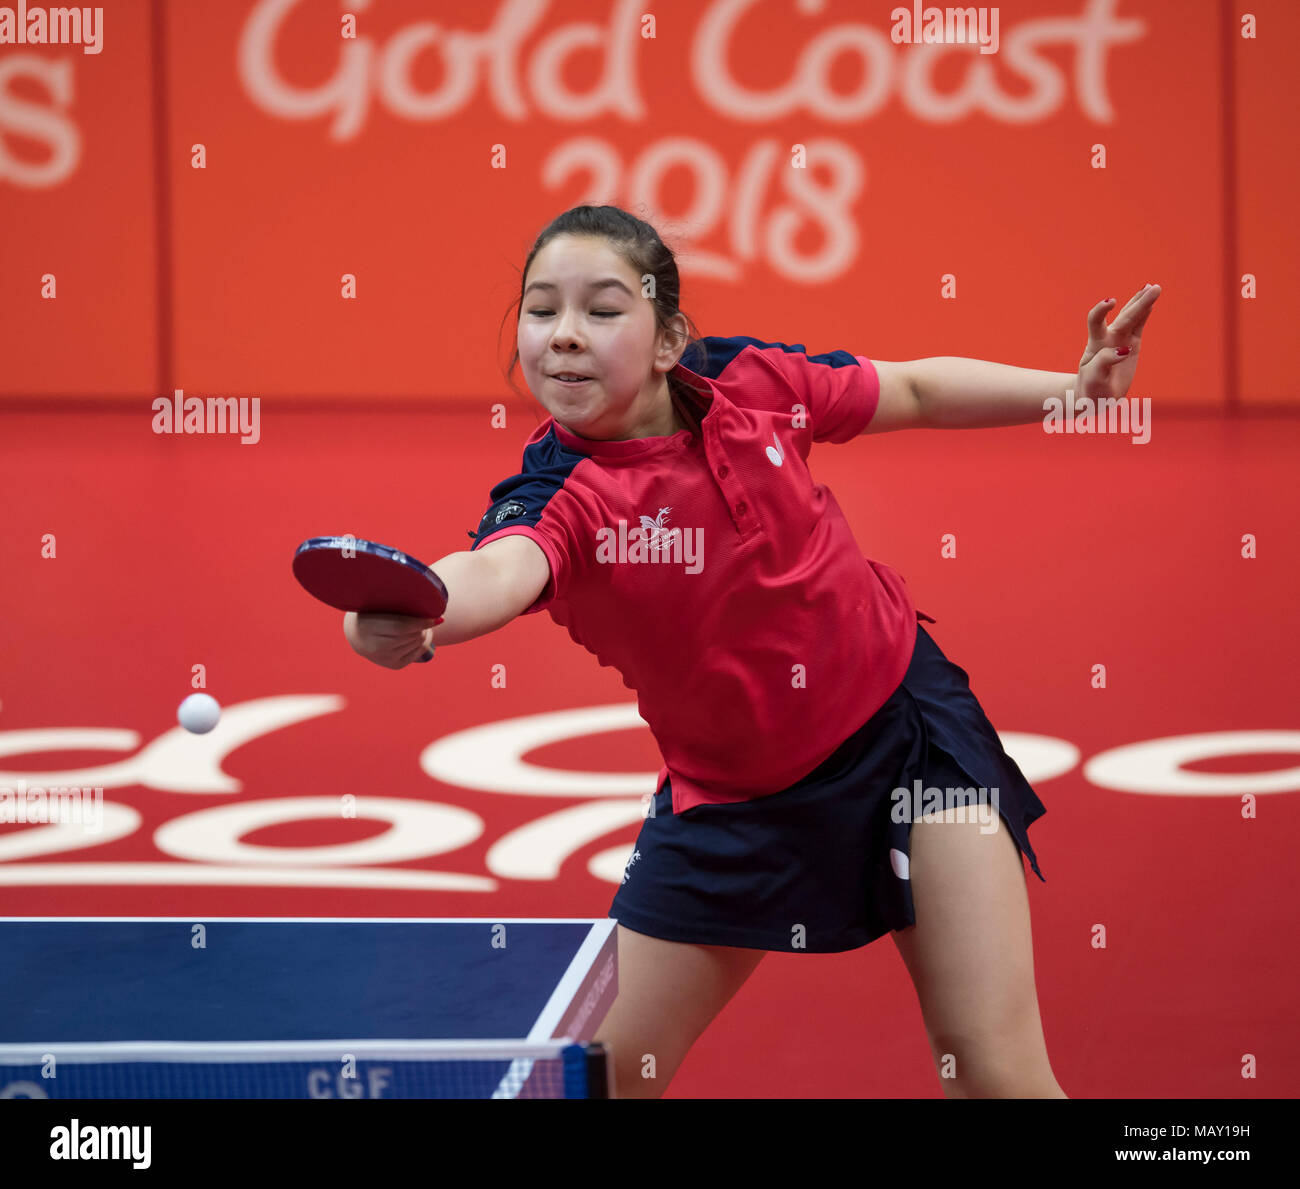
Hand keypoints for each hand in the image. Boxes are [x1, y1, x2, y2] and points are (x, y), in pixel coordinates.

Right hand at [343, 611, 436, 668]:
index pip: (400, 626)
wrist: (358, 635)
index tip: (435, 615)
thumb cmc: (373, 611)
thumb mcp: (380, 603)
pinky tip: (418, 634)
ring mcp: (384, 659)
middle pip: (412, 636)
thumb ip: (403, 603)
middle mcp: (374, 647)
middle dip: (423, 626)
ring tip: (419, 624)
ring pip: (417, 643)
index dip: (420, 621)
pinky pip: (418, 652)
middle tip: (425, 616)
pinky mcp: (394, 665)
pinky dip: (423, 642)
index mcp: (367, 627)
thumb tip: (439, 617)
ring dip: (423, 633)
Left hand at [1075, 283, 1160, 402]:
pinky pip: (1139, 326)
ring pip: (1133, 317)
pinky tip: (1151, 303)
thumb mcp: (1094, 379)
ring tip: (1153, 288)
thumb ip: (1104, 363)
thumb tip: (1123, 350)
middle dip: (1138, 302)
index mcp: (1096, 345)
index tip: (1111, 301)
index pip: (1095, 322)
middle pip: (1124, 317)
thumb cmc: (1091, 389)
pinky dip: (1145, 314)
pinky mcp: (1132, 345)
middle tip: (1152, 287)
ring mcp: (1121, 340)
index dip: (1101, 310)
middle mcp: (1108, 338)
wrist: (1094, 396)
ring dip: (1142, 303)